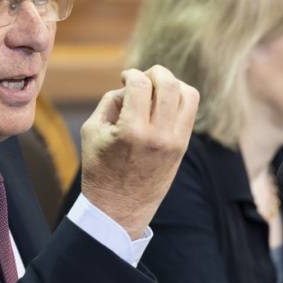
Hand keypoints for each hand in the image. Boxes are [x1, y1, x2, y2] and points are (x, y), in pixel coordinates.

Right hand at [80, 66, 198, 238]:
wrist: (118, 210)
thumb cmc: (99, 170)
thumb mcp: (92, 132)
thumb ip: (110, 101)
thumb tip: (130, 87)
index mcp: (132, 132)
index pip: (141, 84)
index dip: (132, 74)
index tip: (124, 78)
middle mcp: (159, 136)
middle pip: (169, 83)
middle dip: (155, 72)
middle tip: (143, 77)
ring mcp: (175, 142)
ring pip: (187, 94)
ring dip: (172, 83)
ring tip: (156, 89)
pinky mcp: (182, 148)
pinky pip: (190, 111)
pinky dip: (180, 99)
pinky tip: (163, 103)